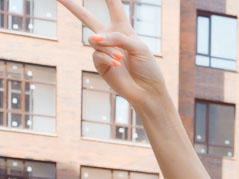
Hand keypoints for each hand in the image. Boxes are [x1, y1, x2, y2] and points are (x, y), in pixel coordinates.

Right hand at [54, 0, 168, 107]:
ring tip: (120, 57)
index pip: (114, 7)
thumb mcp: (138, 47)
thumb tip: (93, 38)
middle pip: (87, 18)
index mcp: (123, 29)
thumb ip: (118, 38)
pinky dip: (107, 58)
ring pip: (94, 40)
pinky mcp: (99, 64)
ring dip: (107, 47)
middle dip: (72, 6)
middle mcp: (110, 38)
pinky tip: (117, 64)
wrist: (147, 91)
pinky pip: (96, 55)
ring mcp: (103, 51)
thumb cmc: (148, 68)